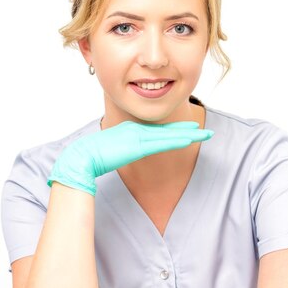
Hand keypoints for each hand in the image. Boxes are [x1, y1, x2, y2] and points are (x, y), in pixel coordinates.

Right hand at [48, 120, 214, 194]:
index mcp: (131, 132)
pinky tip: (190, 140)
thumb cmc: (92, 156)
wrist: (82, 156)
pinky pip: (162, 143)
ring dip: (189, 135)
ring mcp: (138, 136)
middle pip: (167, 131)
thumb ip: (123, 150)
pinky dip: (176, 140)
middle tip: (205, 131)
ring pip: (169, 135)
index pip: (158, 131)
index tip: (190, 132)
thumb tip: (127, 153)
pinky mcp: (137, 145)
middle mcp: (137, 130)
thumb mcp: (112, 151)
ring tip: (205, 135)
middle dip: (188, 131)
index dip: (175, 131)